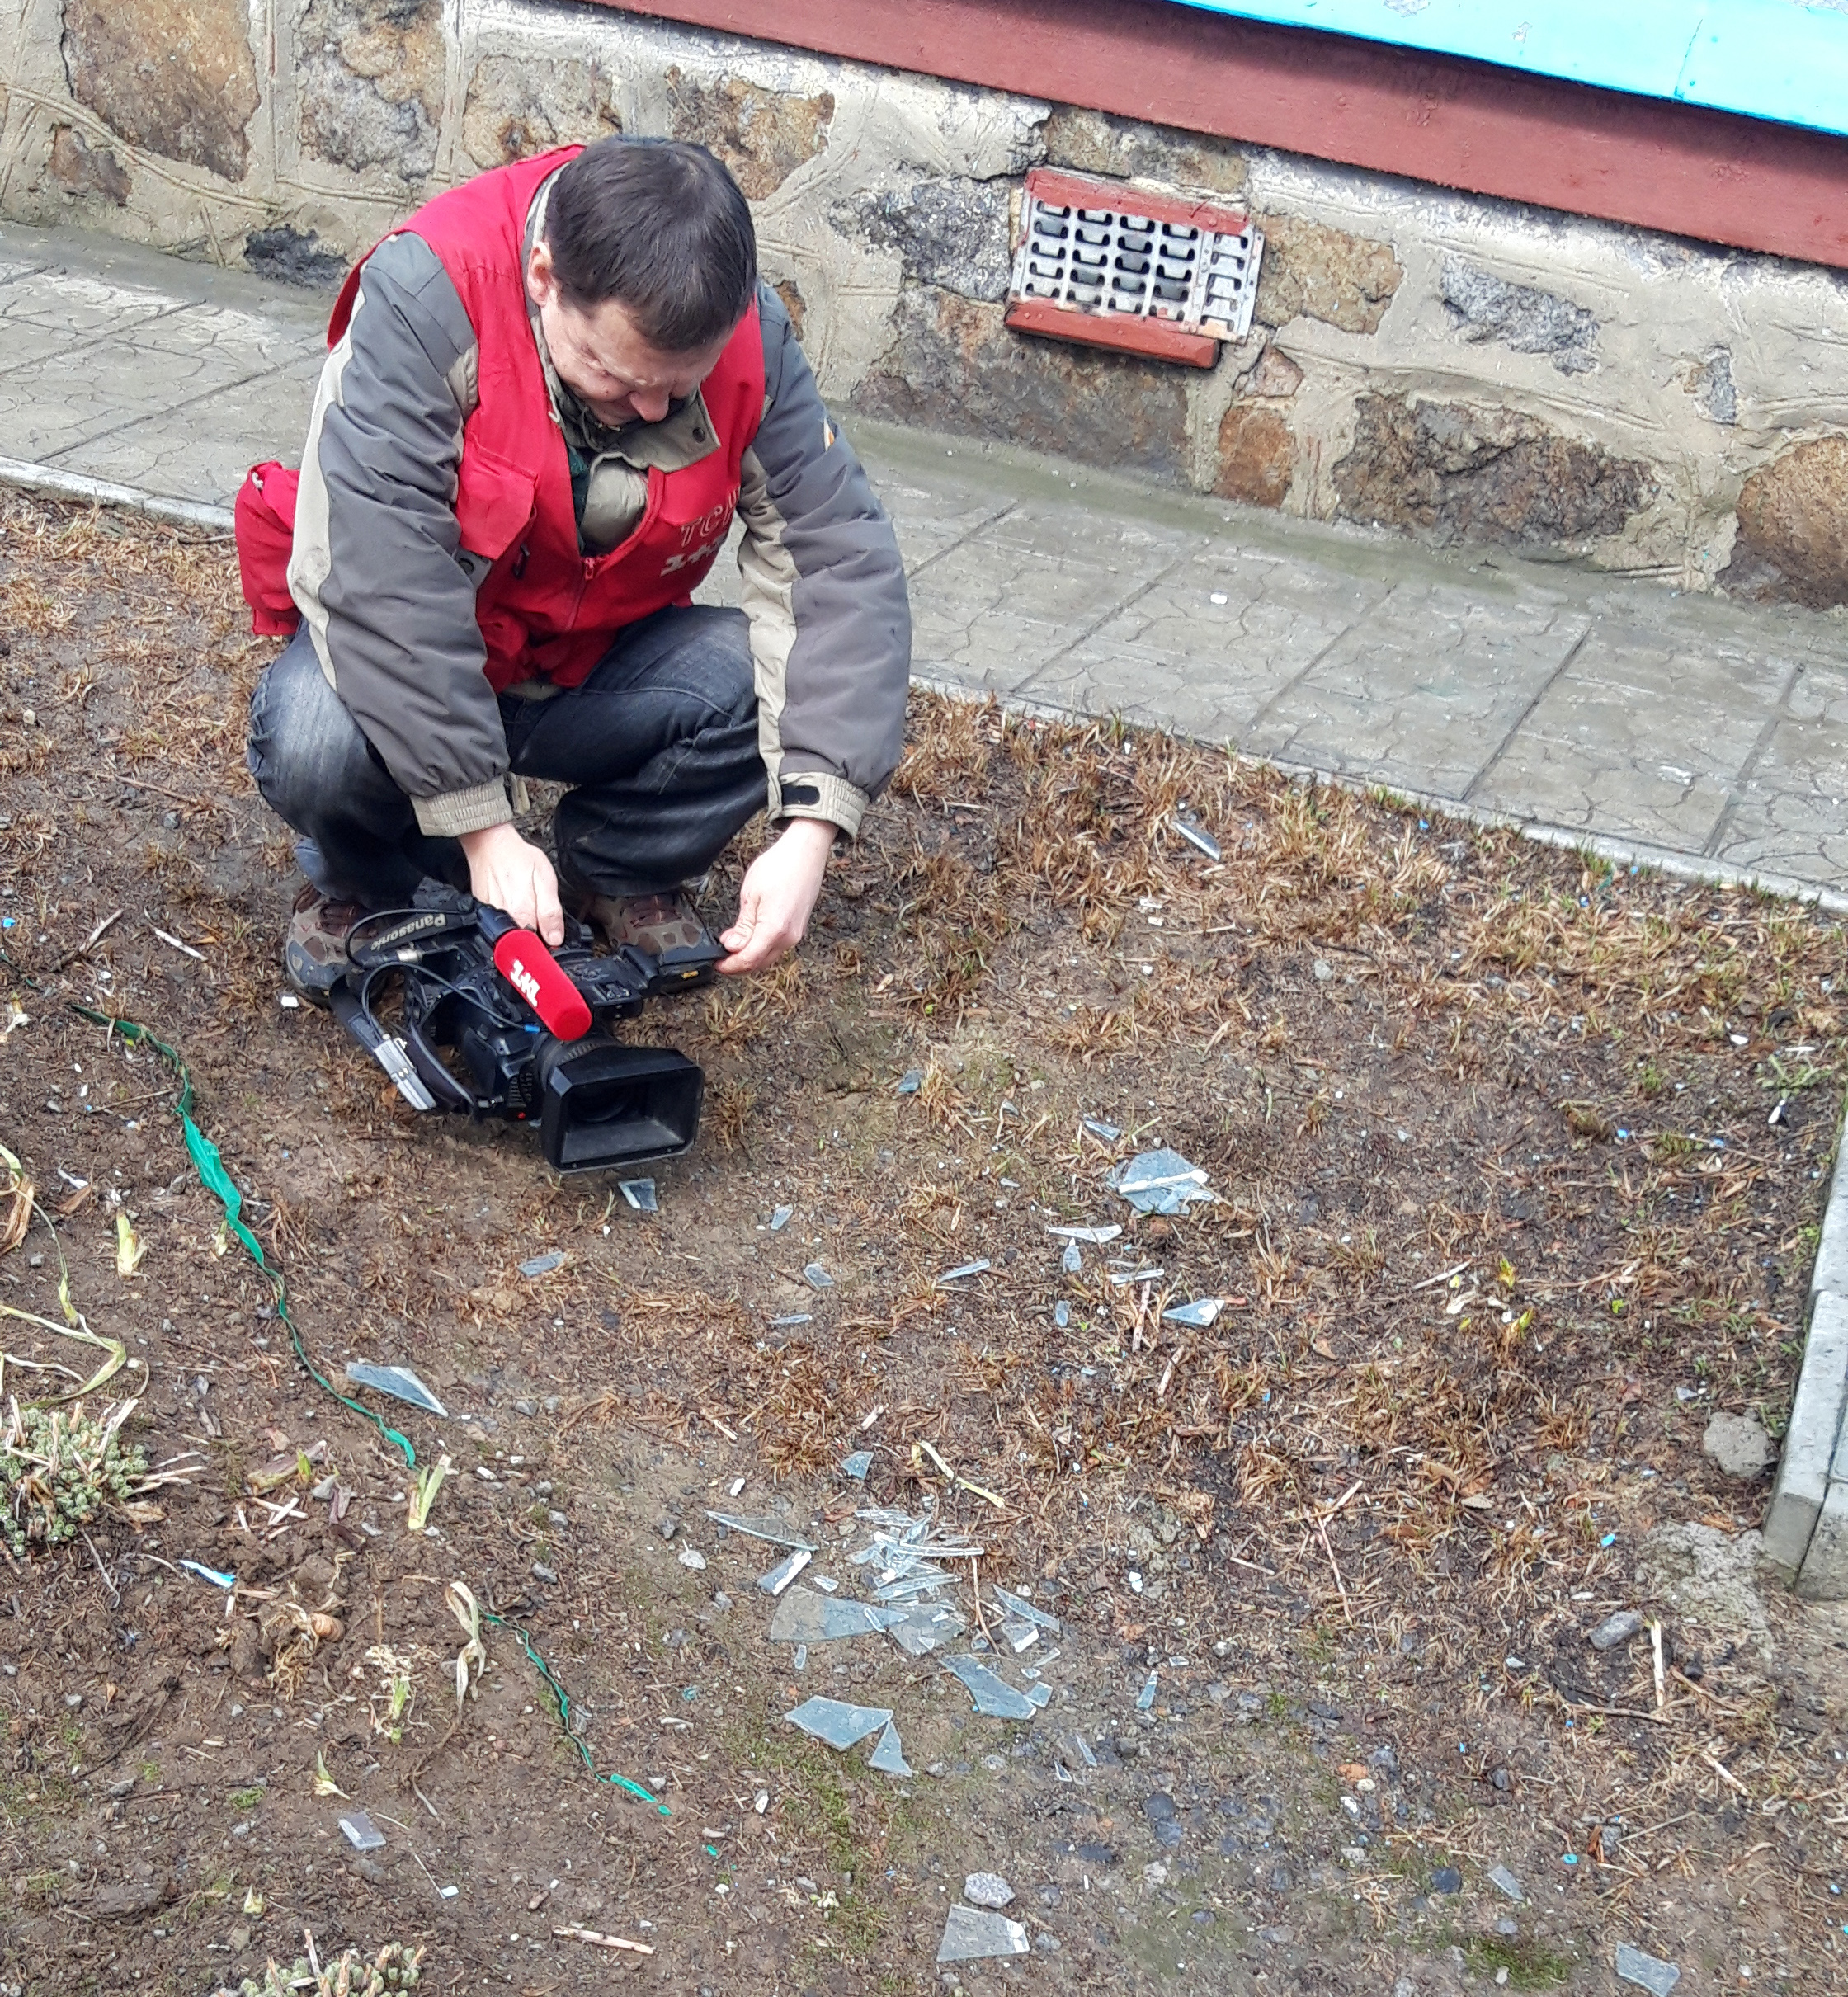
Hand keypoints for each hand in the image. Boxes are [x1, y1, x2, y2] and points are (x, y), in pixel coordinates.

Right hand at [459, 823, 563, 944]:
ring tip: (525, 906)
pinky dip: (509, 919)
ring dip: (521, 928)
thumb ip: (551, 912)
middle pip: (523, 944)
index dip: (547, 945)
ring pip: (511, 936)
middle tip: (539, 917)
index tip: (552, 939)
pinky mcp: (482, 913)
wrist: (489, 844)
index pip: (537, 947)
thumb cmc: (517, 857)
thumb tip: (555, 938)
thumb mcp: (545, 879)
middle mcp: (503, 920)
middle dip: (535, 938)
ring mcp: (490, 918)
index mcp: (521, 914)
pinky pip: (499, 926)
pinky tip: (513, 904)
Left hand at [718, 818, 834, 974]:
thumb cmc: (780, 867)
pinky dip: (761, 947)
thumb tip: (732, 946)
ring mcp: (796, 934)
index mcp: (774, 930)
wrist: (805, 853)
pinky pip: (777, 946)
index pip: (748, 960)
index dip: (729, 965)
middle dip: (738, 964)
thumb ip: (742, 926)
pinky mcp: (798, 928)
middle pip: (759, 963)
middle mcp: (788, 937)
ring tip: (733, 944)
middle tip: (720, 956)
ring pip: (768, 956)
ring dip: (750, 956)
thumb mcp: (750, 896)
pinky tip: (751, 938)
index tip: (716, 963)